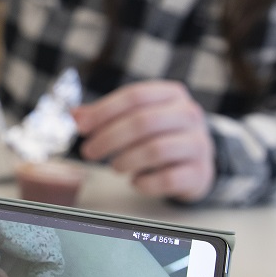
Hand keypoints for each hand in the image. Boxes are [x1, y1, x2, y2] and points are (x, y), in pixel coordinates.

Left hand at [72, 80, 214, 202]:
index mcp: (171, 94)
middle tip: (88, 152)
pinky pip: (168, 178)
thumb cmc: (160, 133)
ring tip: (114, 166)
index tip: (81, 126)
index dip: (103, 111)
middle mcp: (188, 114)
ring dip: (126, 160)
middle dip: (109, 138)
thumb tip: (75, 116)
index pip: (134, 96)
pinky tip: (135, 182)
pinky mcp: (200, 172)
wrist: (196, 160)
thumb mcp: (138, 116)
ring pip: (156, 150)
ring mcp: (198, 144)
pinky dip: (145, 182)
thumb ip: (106, 115)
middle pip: (143, 122)